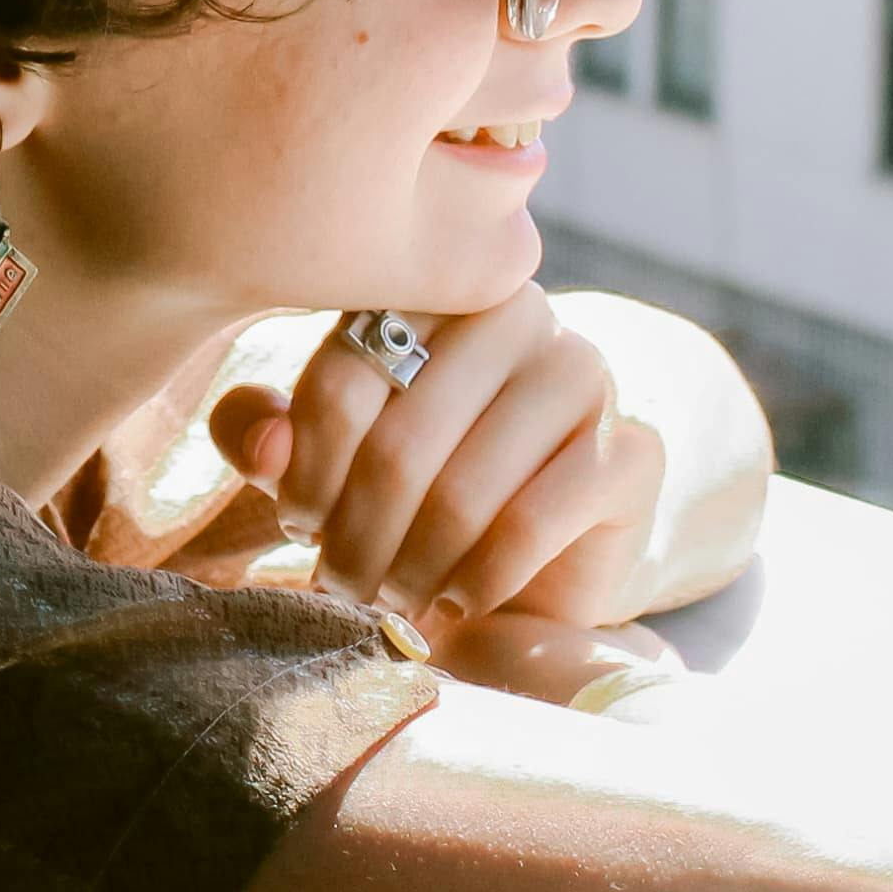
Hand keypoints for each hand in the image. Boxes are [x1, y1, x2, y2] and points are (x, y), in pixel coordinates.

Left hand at [209, 286, 666, 645]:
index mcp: (431, 289)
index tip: (298, 524)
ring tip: (390, 600)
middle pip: (400, 440)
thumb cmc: (416, 483)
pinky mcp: (629, 453)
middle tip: (339, 584)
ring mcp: (583, 376)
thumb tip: (262, 445)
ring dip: (411, 568)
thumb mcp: (326, 452)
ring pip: (462, 490)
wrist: (544, 542)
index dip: (305, 469)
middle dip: (355, 534)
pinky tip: (456, 601)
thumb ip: (270, 431)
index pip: (343, 376)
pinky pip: (529, 527)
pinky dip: (477, 581)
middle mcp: (515, 313)